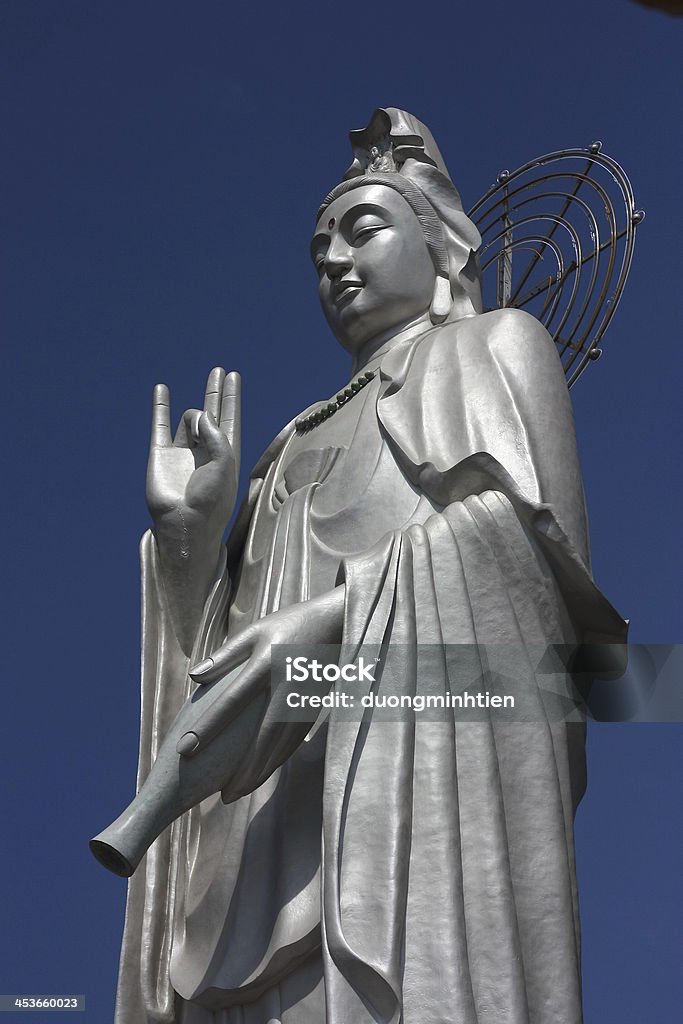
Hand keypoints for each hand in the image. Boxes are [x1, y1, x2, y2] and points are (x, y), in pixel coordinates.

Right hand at [147, 367, 240, 552]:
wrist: (184, 522)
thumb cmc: (211, 499)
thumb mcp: (225, 464)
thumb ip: (217, 435)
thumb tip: (202, 413)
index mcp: (227, 453)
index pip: (231, 418)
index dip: (232, 397)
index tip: (233, 376)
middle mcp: (206, 450)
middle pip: (212, 413)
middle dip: (216, 392)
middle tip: (219, 371)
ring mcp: (183, 452)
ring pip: (189, 420)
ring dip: (194, 419)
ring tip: (196, 436)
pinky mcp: (162, 455)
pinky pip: (160, 425)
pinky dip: (161, 407)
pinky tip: (162, 390)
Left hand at [175, 586, 344, 799]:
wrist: (338, 622)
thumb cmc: (288, 625)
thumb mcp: (255, 631)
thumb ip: (224, 656)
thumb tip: (193, 676)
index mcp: (266, 663)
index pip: (232, 701)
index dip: (208, 727)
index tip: (185, 750)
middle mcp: (287, 685)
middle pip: (264, 736)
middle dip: (244, 769)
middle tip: (223, 796)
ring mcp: (305, 699)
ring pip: (283, 745)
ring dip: (261, 772)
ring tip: (237, 793)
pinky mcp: (315, 706)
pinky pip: (294, 741)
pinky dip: (278, 760)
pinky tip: (262, 774)